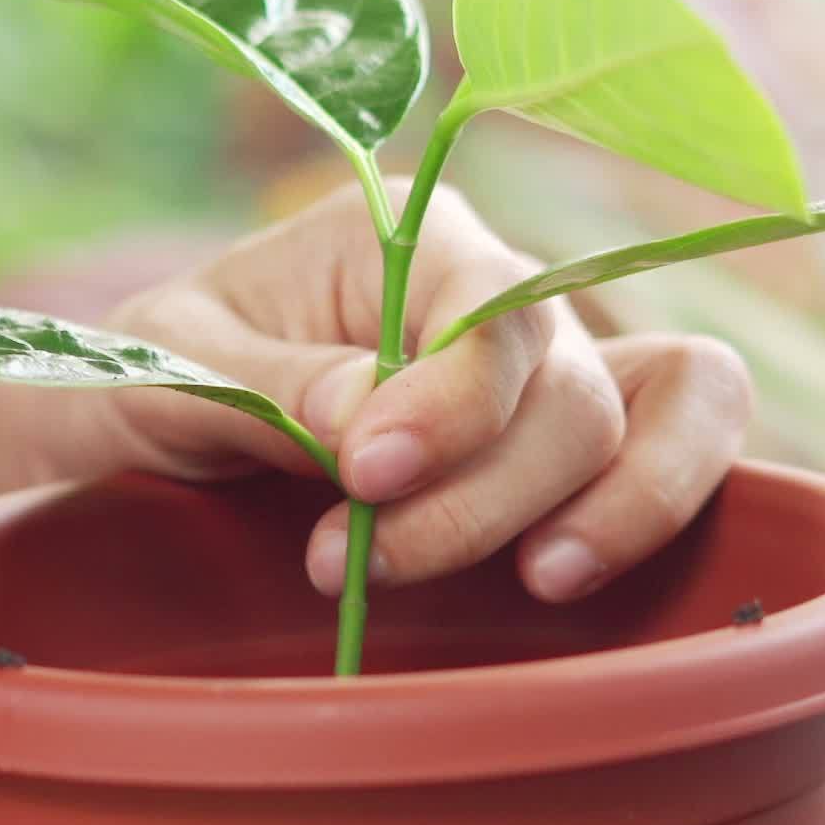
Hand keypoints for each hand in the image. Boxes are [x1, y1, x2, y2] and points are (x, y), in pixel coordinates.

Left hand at [0, 184, 753, 609]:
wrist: (150, 423)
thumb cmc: (159, 371)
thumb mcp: (173, 366)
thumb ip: (272, 388)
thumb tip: (372, 416)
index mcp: (411, 236)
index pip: (496, 306)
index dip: (456, 403)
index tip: (363, 475)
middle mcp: (501, 291)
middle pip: (575, 385)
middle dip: (484, 492)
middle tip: (350, 556)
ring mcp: (548, 371)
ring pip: (652, 414)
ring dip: (606, 509)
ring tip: (533, 587)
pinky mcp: (566, 453)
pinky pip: (674, 448)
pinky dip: (648, 511)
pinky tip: (564, 577)